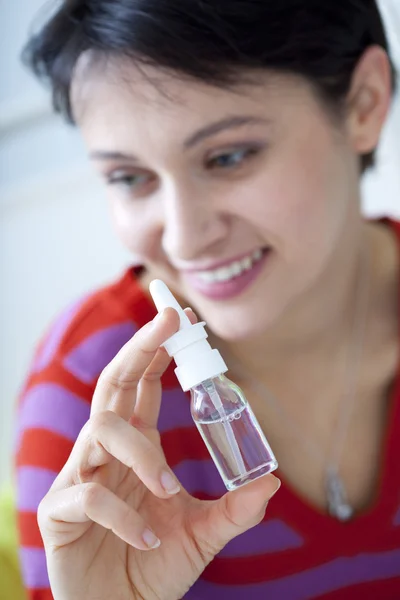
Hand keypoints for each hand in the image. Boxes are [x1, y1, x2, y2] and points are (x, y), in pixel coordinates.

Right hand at [38, 307, 280, 599]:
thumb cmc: (154, 567)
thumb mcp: (202, 535)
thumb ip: (235, 510)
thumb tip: (271, 481)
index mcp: (138, 447)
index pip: (143, 384)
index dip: (156, 349)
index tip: (178, 319)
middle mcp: (108, 452)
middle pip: (115, 384)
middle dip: (138, 348)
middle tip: (167, 320)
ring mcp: (81, 476)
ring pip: (101, 431)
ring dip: (139, 454)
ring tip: (166, 489)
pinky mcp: (61, 510)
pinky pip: (89, 494)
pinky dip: (122, 514)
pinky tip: (147, 540)